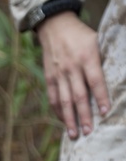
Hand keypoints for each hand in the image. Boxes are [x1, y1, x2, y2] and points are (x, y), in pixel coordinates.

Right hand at [36, 12, 109, 138]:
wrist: (55, 26)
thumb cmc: (81, 35)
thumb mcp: (96, 42)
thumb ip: (100, 61)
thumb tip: (110, 81)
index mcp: (86, 57)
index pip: (95, 81)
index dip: (100, 97)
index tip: (104, 112)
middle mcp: (71, 68)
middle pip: (78, 96)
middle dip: (84, 115)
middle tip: (89, 131)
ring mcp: (58, 74)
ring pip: (64, 100)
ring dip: (69, 119)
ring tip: (74, 133)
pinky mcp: (49, 77)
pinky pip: (53, 97)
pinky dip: (58, 110)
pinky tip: (63, 121)